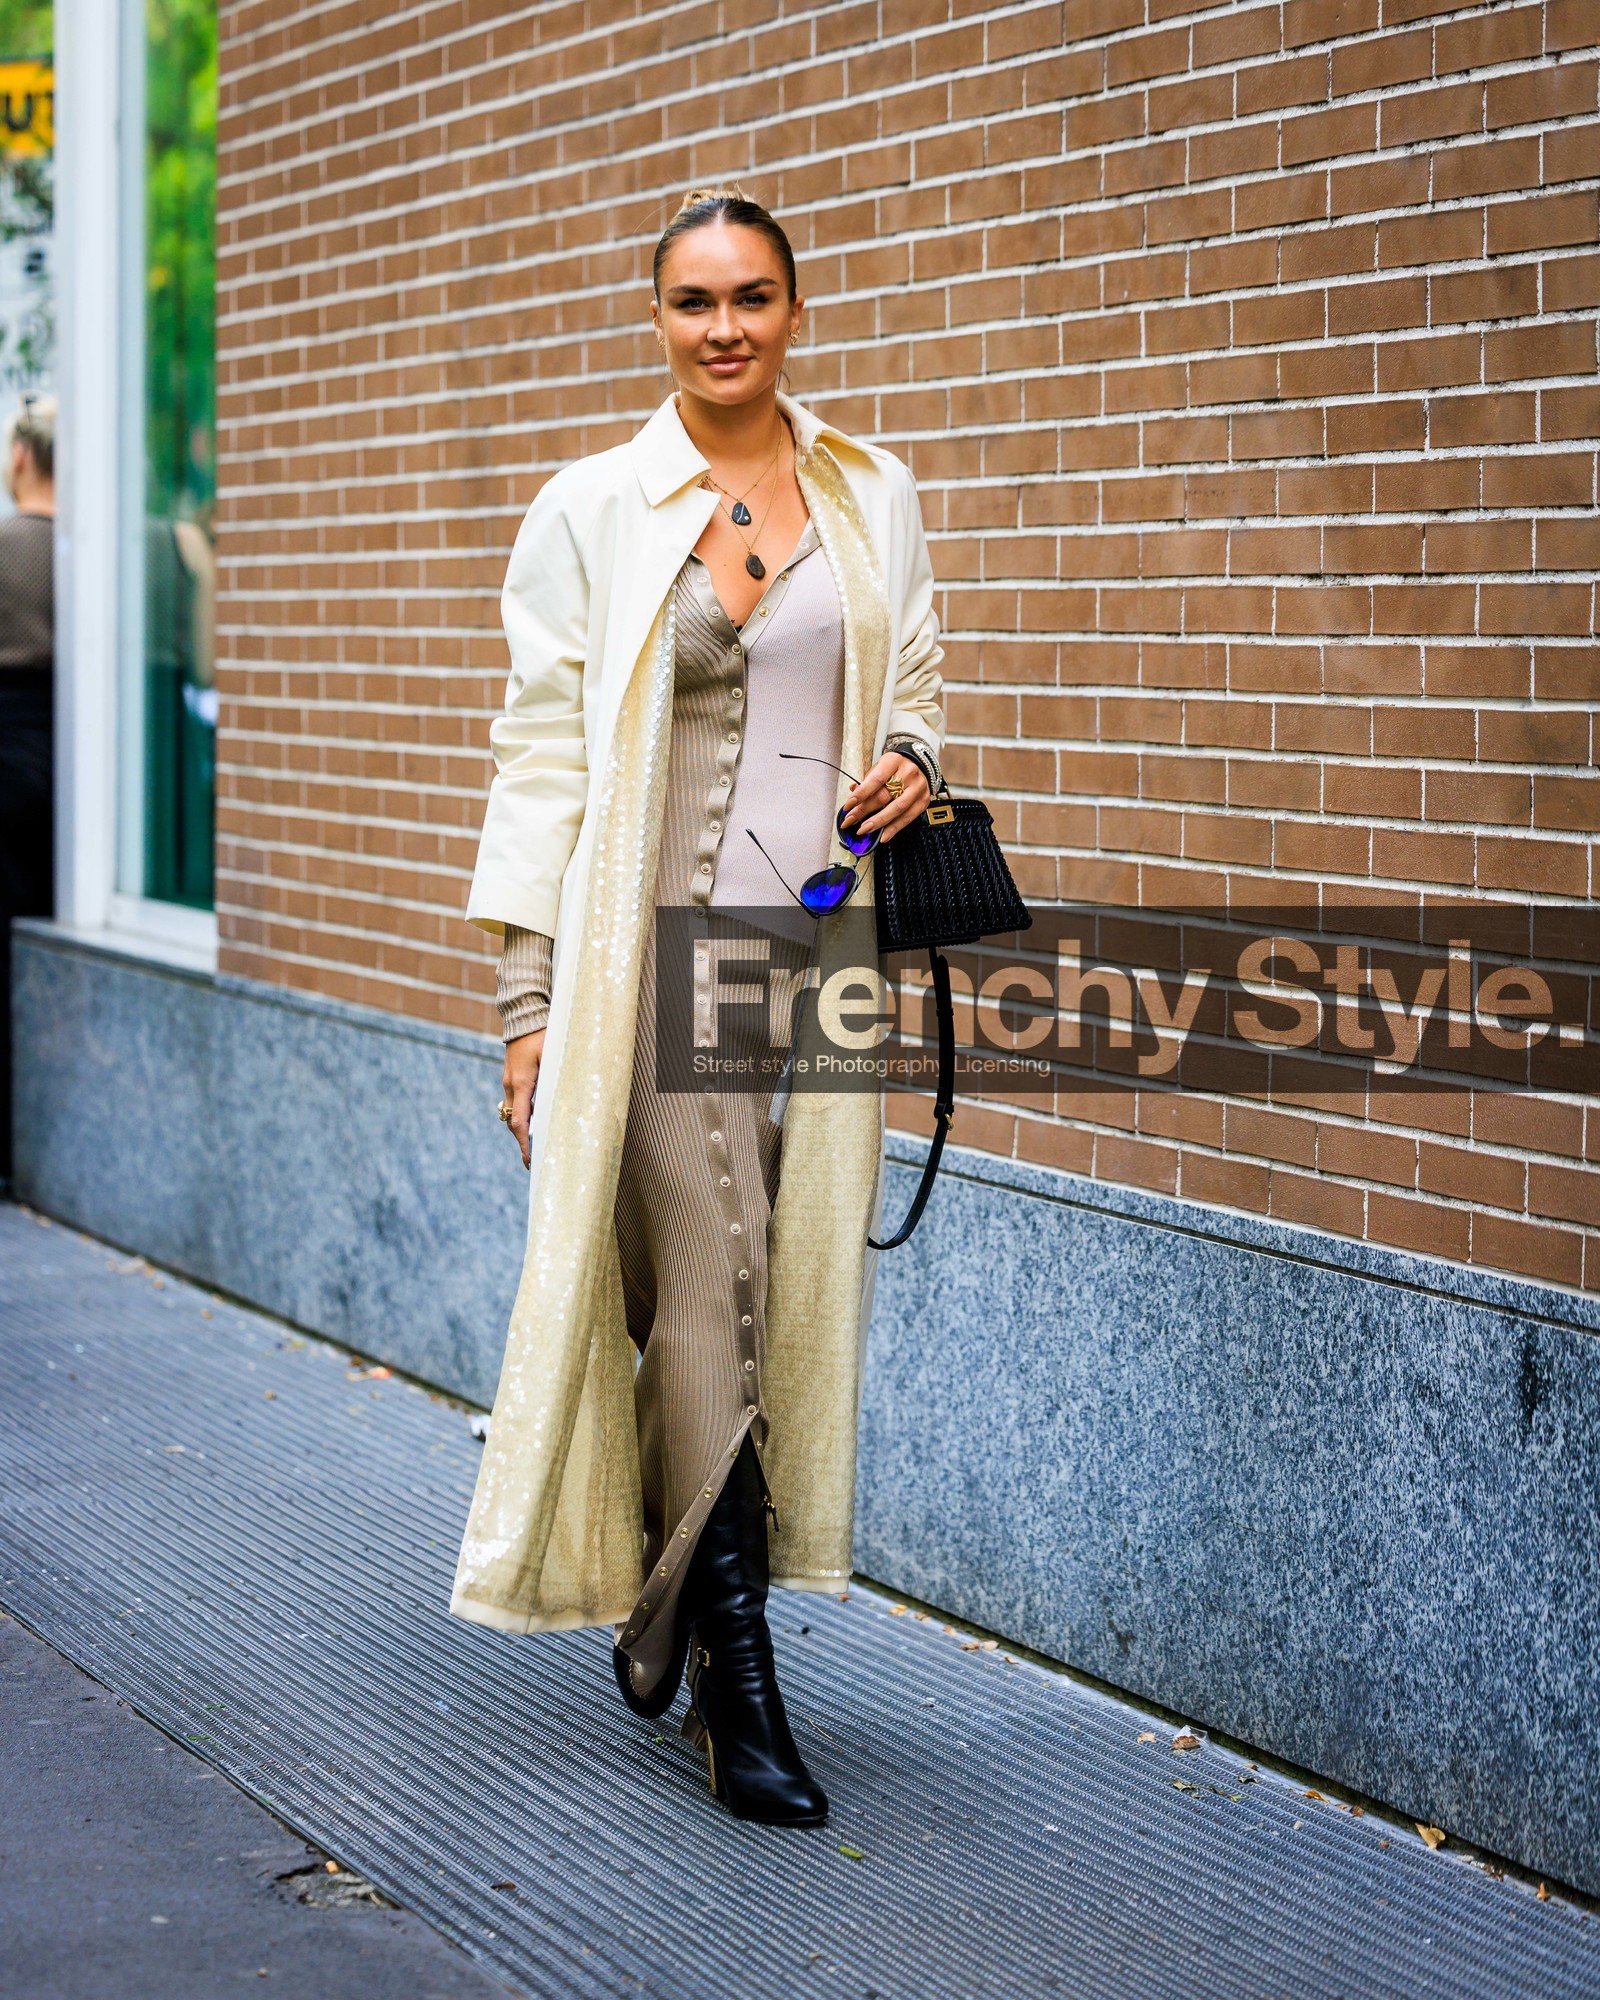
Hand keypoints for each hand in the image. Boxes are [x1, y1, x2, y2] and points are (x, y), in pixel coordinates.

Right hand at [501, 1028, 545, 1169]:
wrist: (524, 1016)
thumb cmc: (543, 1034)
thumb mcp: (552, 1057)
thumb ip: (554, 1081)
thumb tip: (561, 1104)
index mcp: (522, 1083)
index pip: (520, 1122)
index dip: (525, 1144)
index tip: (530, 1161)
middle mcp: (511, 1085)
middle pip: (514, 1122)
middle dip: (523, 1142)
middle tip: (533, 1160)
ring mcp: (509, 1080)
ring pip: (513, 1112)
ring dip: (522, 1128)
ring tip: (535, 1143)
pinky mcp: (511, 1075)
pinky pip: (515, 1101)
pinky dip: (522, 1114)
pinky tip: (535, 1119)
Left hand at [840, 752, 929, 844]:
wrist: (920, 764)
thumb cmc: (896, 767)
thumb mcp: (880, 767)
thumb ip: (867, 780)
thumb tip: (853, 792)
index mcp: (894, 761)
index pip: (876, 779)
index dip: (861, 794)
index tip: (848, 806)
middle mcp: (908, 774)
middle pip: (884, 796)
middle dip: (864, 811)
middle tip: (850, 820)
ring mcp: (918, 788)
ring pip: (896, 809)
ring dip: (878, 822)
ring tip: (864, 829)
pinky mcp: (923, 801)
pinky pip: (908, 818)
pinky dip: (894, 828)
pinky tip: (883, 835)